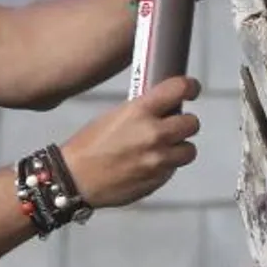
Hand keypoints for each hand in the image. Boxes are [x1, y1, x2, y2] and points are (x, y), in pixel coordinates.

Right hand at [57, 76, 203, 208]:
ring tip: (163, 148)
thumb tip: (164, 107)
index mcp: (140, 111)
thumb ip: (143, 111)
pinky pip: (172, 169)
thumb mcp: (115, 116)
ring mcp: (158, 159)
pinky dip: (165, 166)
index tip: (191, 89)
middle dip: (184, 123)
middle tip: (174, 125)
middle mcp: (154, 134)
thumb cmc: (89, 146)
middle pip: (192, 123)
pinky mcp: (158, 180)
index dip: (190, 87)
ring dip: (179, 148)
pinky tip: (146, 165)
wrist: (75, 179)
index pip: (179, 88)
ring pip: (189, 149)